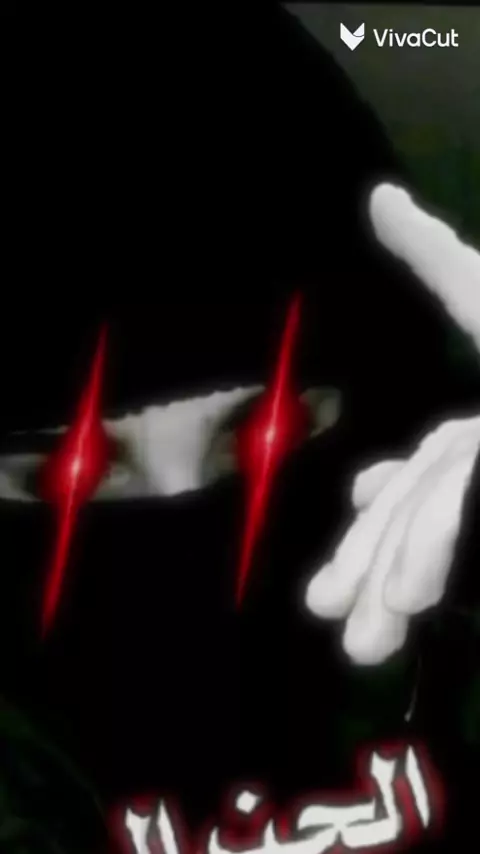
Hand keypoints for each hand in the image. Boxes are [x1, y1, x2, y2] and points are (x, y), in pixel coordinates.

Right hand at [305, 183, 479, 664]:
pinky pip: (466, 545)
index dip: (383, 505)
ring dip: (394, 591)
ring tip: (364, 646)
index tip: (349, 513)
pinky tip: (406, 608)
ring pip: (441, 551)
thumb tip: (378, 197)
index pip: (423, 474)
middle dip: (370, 561)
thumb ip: (434, 259)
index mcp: (477, 442)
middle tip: (325, 613)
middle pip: (420, 523)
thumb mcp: (479, 298)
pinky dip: (435, 569)